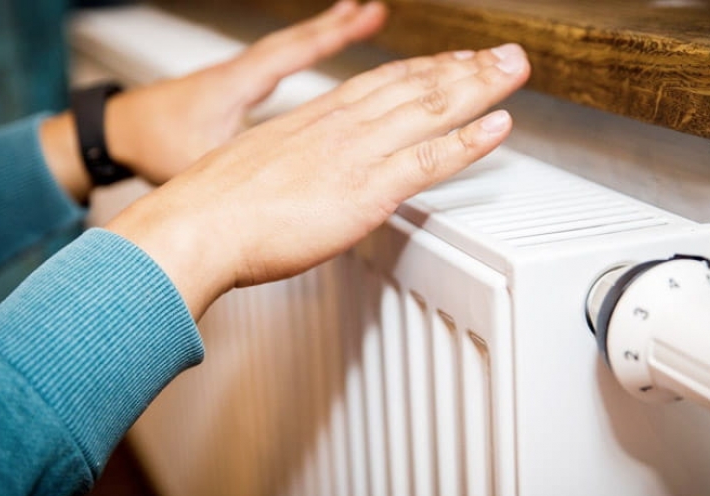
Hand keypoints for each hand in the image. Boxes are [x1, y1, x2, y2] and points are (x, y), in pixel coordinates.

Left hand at [41, 0, 386, 200]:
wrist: (116, 135)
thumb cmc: (152, 146)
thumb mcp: (203, 162)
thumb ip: (245, 169)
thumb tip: (283, 185)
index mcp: (236, 85)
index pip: (293, 52)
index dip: (331, 37)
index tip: (364, 17)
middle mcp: (237, 74)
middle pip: (294, 42)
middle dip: (334, 26)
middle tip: (369, 11)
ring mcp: (233, 79)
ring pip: (283, 49)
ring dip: (317, 36)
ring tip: (348, 23)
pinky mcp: (229, 90)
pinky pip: (273, 64)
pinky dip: (297, 54)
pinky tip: (307, 61)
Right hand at [106, 44, 530, 318]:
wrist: (196, 227)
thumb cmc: (216, 208)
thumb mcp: (257, 170)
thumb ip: (292, 168)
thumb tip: (304, 179)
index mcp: (314, 121)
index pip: (380, 83)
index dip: (422, 70)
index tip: (450, 62)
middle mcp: (341, 127)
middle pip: (413, 85)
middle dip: (463, 68)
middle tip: (500, 54)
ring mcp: (356, 155)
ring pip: (429, 110)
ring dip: (477, 87)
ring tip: (513, 70)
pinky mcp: (366, 190)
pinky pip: (428, 159)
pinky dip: (467, 141)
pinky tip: (497, 124)